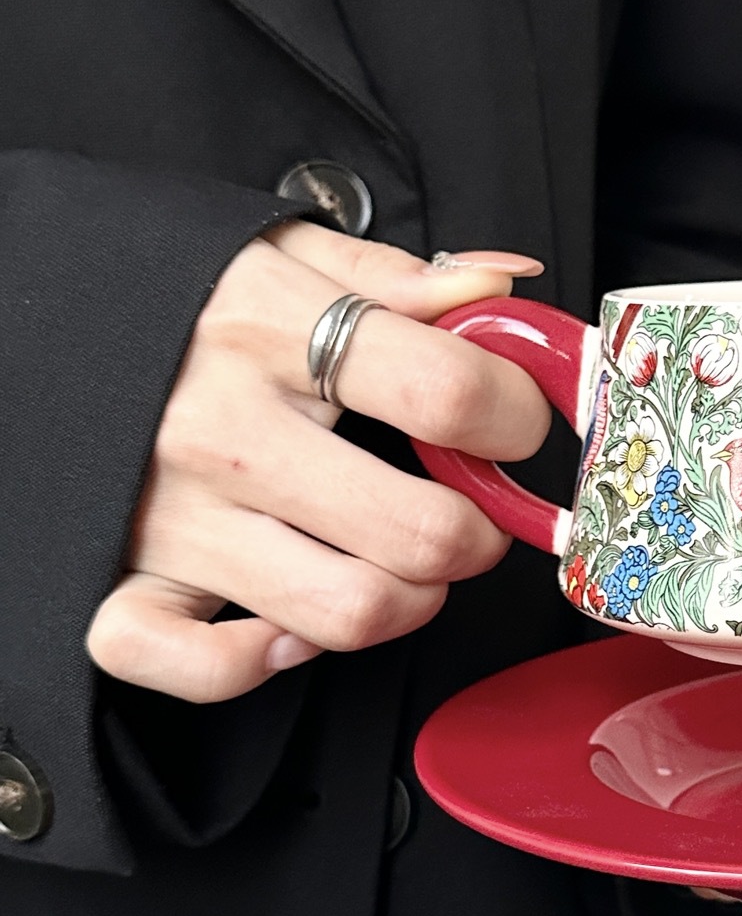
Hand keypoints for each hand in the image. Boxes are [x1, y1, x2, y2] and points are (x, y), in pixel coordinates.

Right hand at [87, 220, 549, 701]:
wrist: (14, 315)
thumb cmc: (169, 295)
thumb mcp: (279, 250)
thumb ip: (397, 275)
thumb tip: (503, 286)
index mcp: (270, 330)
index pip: (449, 395)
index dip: (518, 418)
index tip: (515, 423)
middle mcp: (223, 431)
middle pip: (421, 534)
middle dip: (479, 535)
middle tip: (471, 514)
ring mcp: (171, 517)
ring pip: (350, 612)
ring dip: (407, 602)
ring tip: (401, 565)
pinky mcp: (119, 579)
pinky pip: (202, 665)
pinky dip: (262, 661)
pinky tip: (290, 622)